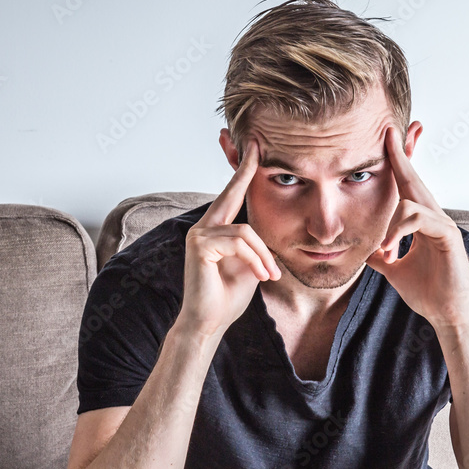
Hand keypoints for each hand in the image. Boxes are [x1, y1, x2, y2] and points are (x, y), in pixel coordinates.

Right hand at [178, 138, 280, 339]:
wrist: (210, 323)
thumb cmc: (227, 297)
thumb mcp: (251, 265)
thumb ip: (255, 245)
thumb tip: (268, 229)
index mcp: (216, 229)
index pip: (232, 195)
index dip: (243, 171)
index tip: (254, 147)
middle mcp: (204, 226)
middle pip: (231, 192)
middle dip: (246, 169)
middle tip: (258, 145)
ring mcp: (199, 234)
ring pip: (245, 231)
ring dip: (264, 255)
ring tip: (270, 275)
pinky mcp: (199, 245)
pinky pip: (239, 243)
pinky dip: (255, 259)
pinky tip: (260, 276)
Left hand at [365, 125, 468, 330]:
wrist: (447, 314)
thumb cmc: (428, 292)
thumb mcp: (393, 269)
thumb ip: (381, 255)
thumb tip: (364, 249)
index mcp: (420, 222)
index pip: (406, 186)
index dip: (398, 162)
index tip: (387, 138)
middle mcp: (433, 217)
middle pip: (414, 180)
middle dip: (402, 155)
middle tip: (389, 131)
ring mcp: (443, 224)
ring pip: (411, 202)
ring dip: (390, 225)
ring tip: (385, 252)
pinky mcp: (448, 235)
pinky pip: (419, 219)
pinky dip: (399, 232)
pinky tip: (390, 251)